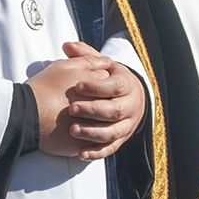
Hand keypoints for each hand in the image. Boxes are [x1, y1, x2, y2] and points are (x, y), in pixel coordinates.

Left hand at [59, 40, 146, 160]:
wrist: (129, 99)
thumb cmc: (110, 80)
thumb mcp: (102, 66)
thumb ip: (86, 56)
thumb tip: (67, 45)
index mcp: (127, 85)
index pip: (115, 86)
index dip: (97, 86)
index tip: (77, 85)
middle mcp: (131, 107)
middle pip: (114, 111)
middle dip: (92, 110)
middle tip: (71, 108)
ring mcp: (127, 126)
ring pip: (113, 132)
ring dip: (92, 133)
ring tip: (72, 130)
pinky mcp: (121, 140)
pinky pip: (110, 149)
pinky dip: (97, 152)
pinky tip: (80, 153)